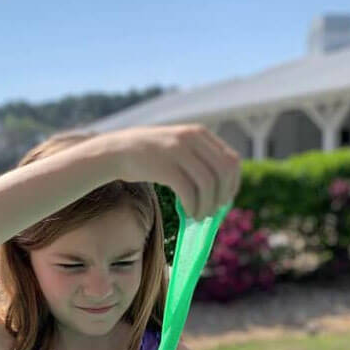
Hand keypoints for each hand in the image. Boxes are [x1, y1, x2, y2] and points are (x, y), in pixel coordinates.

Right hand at [100, 124, 240, 220]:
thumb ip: (199, 159)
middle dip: (222, 197)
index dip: (233, 184)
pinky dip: (193, 207)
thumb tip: (223, 191)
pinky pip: (189, 192)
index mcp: (200, 134)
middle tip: (213, 212)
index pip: (232, 161)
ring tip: (199, 216)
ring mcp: (178, 151)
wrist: (117, 151)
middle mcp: (192, 139)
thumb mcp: (179, 146)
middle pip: (223, 173)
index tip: (224, 200)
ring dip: (207, 205)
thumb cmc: (150, 156)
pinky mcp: (165, 167)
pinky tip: (189, 214)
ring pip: (208, 184)